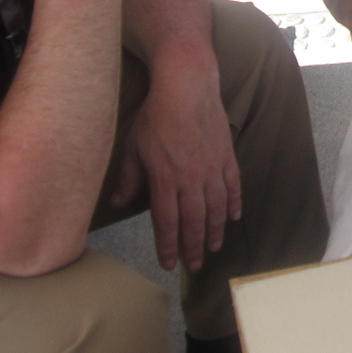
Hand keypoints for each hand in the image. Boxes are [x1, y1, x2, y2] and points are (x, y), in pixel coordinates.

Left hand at [110, 69, 240, 271]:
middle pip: (194, 221)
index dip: (168, 245)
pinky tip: (234, 216)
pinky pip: (233, 186)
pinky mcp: (226, 156)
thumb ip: (129, 178)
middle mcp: (191, 179)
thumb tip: (117, 204)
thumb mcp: (134, 147)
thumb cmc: (156, 115)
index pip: (167, 222)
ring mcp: (211, 168)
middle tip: (196, 265)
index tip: (169, 263)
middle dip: (194, 247)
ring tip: (214, 247)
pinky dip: (234, 203)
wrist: (187, 87)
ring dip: (215, 231)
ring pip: (216, 208)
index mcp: (165, 179)